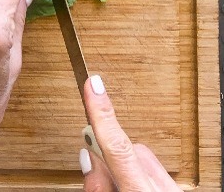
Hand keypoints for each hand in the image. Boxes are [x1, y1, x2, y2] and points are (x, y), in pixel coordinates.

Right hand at [80, 75, 180, 190]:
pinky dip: (136, 175)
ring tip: (117, 190)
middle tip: (100, 183)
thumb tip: (89, 156)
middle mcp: (161, 186)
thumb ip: (98, 184)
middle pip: (125, 150)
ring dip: (120, 169)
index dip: (102, 113)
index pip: (116, 146)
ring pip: (138, 157)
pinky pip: (152, 168)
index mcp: (141, 191)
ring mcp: (173, 187)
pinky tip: (132, 188)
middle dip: (106, 159)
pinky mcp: (176, 187)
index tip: (94, 85)